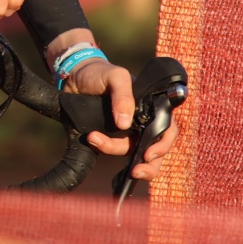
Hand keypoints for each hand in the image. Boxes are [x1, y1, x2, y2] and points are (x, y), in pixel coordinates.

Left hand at [63, 55, 178, 180]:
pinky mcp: (111, 137)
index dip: (163, 144)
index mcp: (152, 108)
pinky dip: (108, 152)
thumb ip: (123, 96)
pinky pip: (116, 151)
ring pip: (136, 154)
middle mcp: (144, 122)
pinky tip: (96, 146)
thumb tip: (125, 124)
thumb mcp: (115, 76)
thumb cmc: (101, 72)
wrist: (75, 76)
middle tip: (135, 172)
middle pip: (156, 150)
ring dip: (123, 159)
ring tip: (98, 143)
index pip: (168, 129)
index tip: (148, 154)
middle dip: (149, 165)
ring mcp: (128, 132)